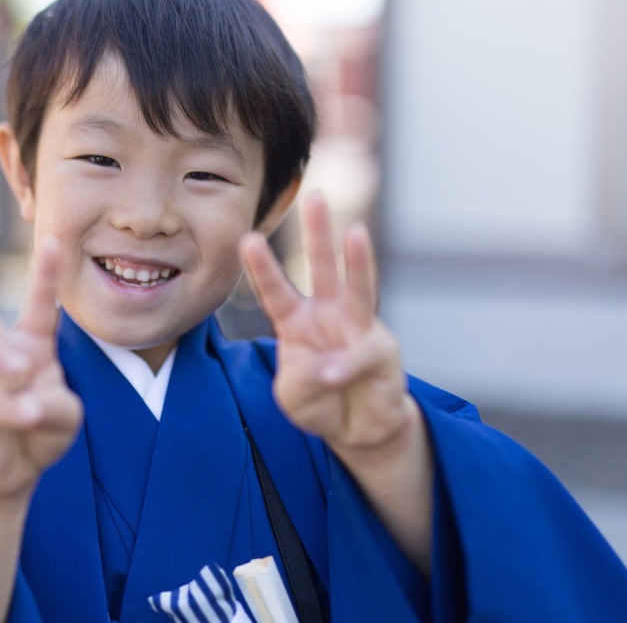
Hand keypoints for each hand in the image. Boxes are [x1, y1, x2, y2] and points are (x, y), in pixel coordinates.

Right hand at [0, 235, 82, 500]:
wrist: (10, 472)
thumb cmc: (40, 428)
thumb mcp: (66, 415)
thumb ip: (57, 403)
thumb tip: (27, 403)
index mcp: (29, 345)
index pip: (39, 305)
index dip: (45, 273)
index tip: (54, 241)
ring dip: (0, 359)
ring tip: (21, 369)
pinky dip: (14, 410)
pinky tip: (30, 415)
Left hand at [241, 191, 409, 454]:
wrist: (358, 429)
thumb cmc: (320, 404)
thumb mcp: (293, 396)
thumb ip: (299, 380)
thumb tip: (326, 368)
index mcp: (296, 321)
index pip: (275, 289)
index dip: (262, 267)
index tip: (246, 239)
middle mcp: (328, 314)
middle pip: (322, 267)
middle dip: (318, 231)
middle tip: (313, 196)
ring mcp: (358, 327)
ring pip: (358, 286)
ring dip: (358, 258)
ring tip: (356, 230)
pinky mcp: (380, 349)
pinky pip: (361, 353)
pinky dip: (345, 366)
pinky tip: (333, 376)